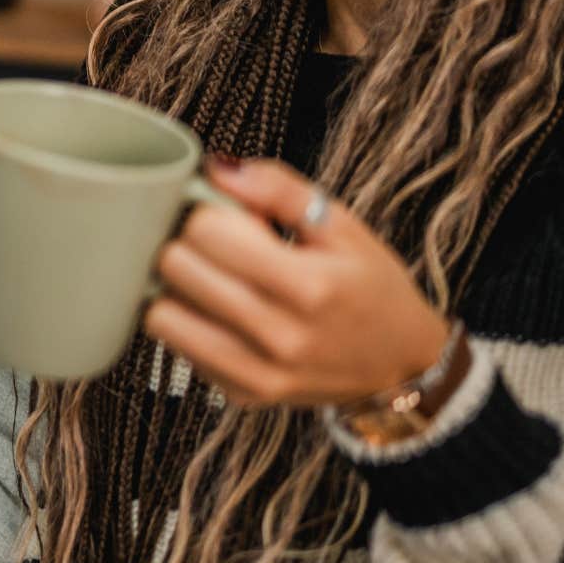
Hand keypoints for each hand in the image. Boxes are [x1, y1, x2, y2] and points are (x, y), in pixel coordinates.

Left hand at [141, 157, 451, 407]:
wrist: (401, 366)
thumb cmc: (371, 287)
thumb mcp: (344, 227)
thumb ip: (281, 189)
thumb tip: (218, 167)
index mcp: (308, 286)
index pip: (205, 231)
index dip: (206, 211)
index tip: (224, 214)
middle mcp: (279, 336)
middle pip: (174, 269)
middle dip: (184, 243)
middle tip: (213, 243)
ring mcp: (257, 373)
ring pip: (162, 315)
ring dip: (176, 287)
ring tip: (209, 276)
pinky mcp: (242, 395)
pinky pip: (180, 349)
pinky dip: (188, 323)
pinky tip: (219, 311)